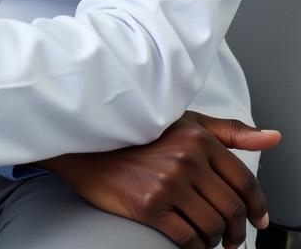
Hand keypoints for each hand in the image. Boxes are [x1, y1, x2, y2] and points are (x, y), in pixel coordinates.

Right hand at [41, 111, 280, 248]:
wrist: (87, 145)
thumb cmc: (136, 133)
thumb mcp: (182, 122)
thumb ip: (228, 132)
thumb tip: (272, 138)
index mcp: (197, 138)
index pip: (244, 181)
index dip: (257, 206)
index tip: (258, 220)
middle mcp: (185, 159)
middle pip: (232, 209)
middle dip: (238, 231)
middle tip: (232, 238)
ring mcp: (167, 183)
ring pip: (213, 227)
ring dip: (215, 240)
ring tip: (208, 238)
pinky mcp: (149, 206)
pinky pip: (188, 239)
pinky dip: (195, 246)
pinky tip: (190, 241)